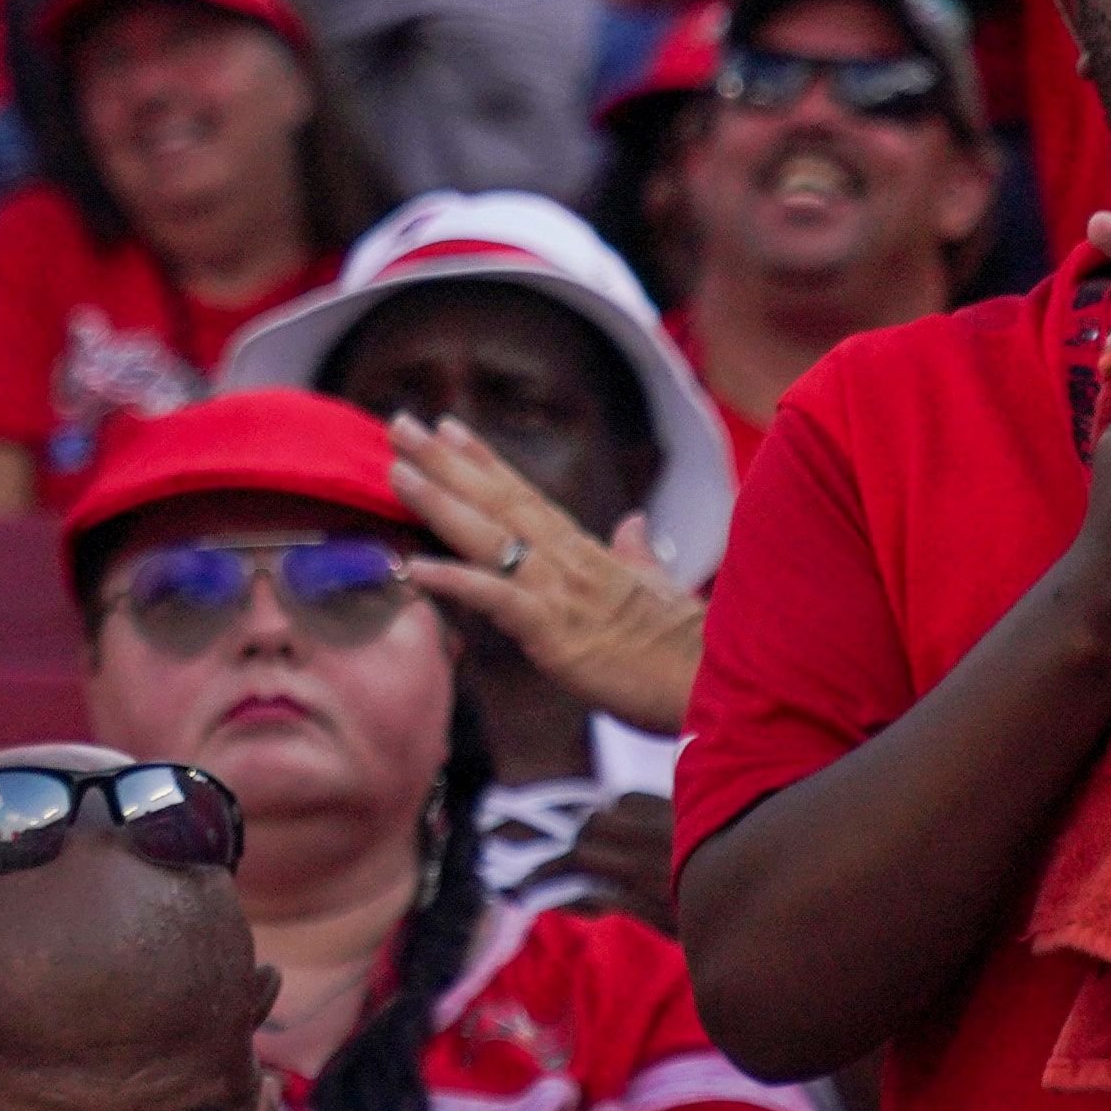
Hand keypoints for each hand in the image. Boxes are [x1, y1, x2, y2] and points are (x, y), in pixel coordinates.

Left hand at [391, 410, 705, 732]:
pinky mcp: (555, 633)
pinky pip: (495, 599)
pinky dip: (453, 580)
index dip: (485, 462)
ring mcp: (560, 592)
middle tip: (399, 423)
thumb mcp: (656, 591)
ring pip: (490, 536)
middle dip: (445, 462)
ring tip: (396, 470)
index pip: (526, 497)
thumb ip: (637, 555)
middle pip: (498, 501)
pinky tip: (411, 566)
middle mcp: (569, 561)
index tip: (448, 428)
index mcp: (588, 553)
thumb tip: (634, 524)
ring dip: (439, 501)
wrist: (714, 686)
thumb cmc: (687, 649)